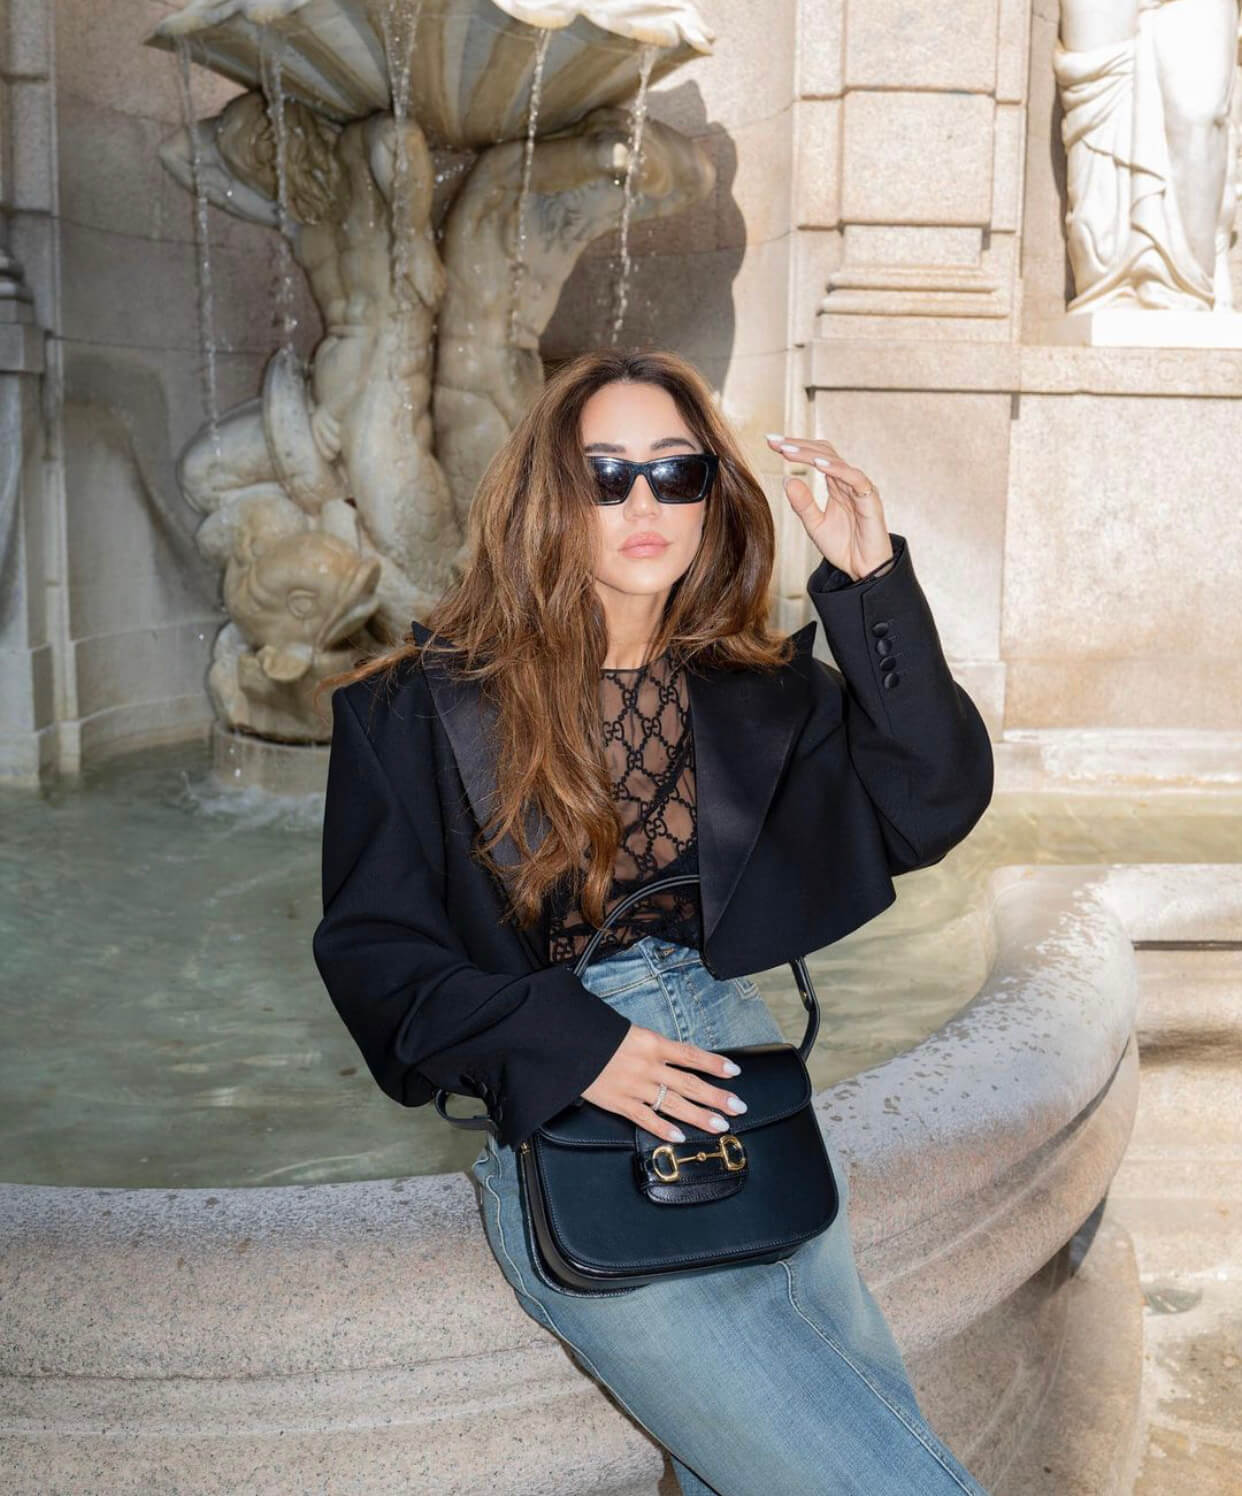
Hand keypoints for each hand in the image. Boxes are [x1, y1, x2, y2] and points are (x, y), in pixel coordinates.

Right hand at [580, 1022, 747, 1142]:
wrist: (568, 1042)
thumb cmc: (600, 1035)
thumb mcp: (632, 1033)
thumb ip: (655, 1047)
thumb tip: (679, 1059)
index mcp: (652, 1043)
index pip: (691, 1055)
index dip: (714, 1063)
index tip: (734, 1071)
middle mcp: (648, 1066)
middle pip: (690, 1084)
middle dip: (716, 1097)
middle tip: (738, 1107)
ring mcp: (635, 1086)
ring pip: (674, 1104)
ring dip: (699, 1116)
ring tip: (720, 1125)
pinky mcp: (619, 1103)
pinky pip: (645, 1119)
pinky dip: (663, 1128)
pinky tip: (680, 1136)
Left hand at [766, 433, 892, 580]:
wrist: (864, 570)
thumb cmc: (844, 547)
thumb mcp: (815, 525)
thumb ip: (802, 504)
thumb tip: (786, 479)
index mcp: (836, 485)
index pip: (816, 456)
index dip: (795, 448)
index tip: (771, 444)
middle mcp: (848, 481)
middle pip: (824, 452)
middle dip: (798, 445)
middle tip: (775, 442)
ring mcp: (860, 488)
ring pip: (836, 461)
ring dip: (811, 454)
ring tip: (788, 450)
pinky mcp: (870, 500)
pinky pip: (855, 478)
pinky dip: (837, 469)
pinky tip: (818, 464)